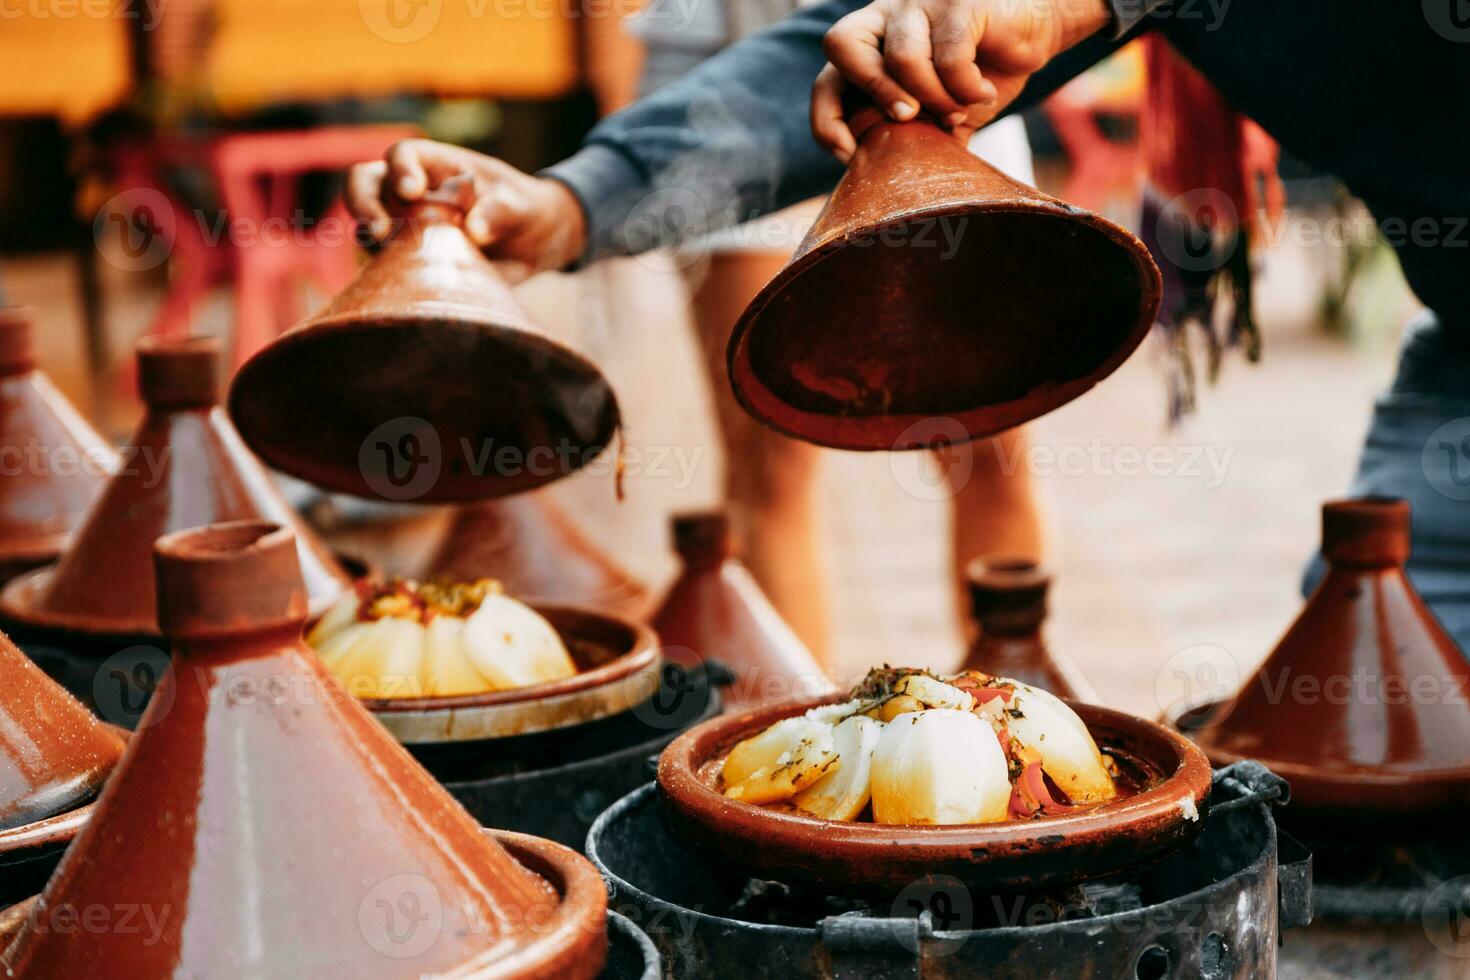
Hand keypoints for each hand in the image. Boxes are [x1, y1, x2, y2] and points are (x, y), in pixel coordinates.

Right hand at [346, 139, 586, 281]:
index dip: (401, 169)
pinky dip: (385, 271)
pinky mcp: (405, 259)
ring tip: (387, 258)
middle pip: (364, 183)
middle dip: (363, 203)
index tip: (412, 191)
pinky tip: (401, 283)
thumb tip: (475, 231)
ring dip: (370, 241)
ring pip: (365, 225)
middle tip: (379, 231)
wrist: (530, 245)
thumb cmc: (523, 210)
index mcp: (436, 165)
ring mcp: (402, 224)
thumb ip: (501, 212)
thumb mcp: (522, 206)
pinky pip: (383, 264)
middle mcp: (409, 191)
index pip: (404, 154)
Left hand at [811, 0, 1111, 159]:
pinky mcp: (959, 4)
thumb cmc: (982, 73)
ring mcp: (920, 5)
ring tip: (959, 111)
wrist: (1037, 32)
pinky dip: (967, 86)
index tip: (849, 153)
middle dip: (871, 93)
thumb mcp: (942, 113)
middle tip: (907, 120)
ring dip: (933, 98)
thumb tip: (895, 196)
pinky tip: (985, 93)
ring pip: (902, 58)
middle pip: (843, 46)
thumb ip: (916, 140)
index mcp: (873, 47)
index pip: (827, 79)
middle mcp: (887, 18)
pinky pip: (950, 55)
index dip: (827, 118)